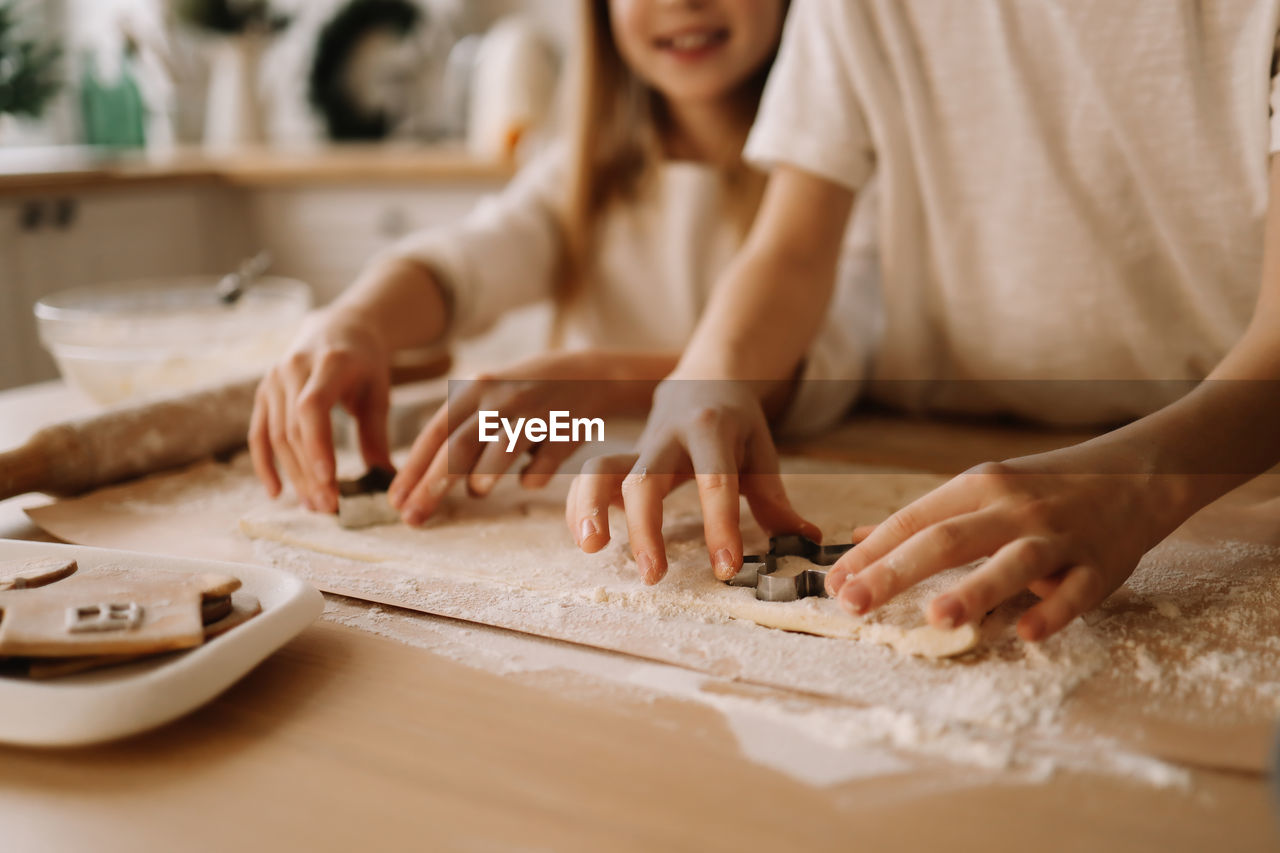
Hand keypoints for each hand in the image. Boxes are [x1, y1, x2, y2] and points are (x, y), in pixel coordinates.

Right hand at [249, 311, 392, 512]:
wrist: (339, 327)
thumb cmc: (365, 363)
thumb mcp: (378, 392)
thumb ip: (376, 435)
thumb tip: (386, 480)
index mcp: (329, 363)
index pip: (313, 407)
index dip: (317, 445)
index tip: (328, 481)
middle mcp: (294, 369)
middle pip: (294, 429)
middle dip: (309, 471)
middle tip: (328, 507)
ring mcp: (274, 380)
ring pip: (277, 435)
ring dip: (293, 474)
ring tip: (313, 505)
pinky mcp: (263, 392)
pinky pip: (259, 433)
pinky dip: (265, 464)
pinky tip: (277, 492)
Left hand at [388, 350, 667, 525]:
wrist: (588, 375)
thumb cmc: (524, 396)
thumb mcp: (487, 398)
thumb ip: (459, 431)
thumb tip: (419, 480)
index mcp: (475, 390)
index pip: (435, 433)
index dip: (412, 469)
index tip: (396, 501)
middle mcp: (501, 399)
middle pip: (459, 447)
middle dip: (431, 486)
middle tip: (413, 517)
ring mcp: (534, 414)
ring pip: (500, 451)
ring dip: (482, 478)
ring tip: (476, 491)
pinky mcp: (565, 431)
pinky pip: (542, 465)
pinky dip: (531, 477)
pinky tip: (529, 479)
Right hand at [566, 379, 818, 584]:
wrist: (704, 379)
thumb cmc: (736, 422)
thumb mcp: (761, 451)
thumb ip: (775, 499)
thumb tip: (804, 540)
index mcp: (712, 430)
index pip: (715, 482)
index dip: (719, 528)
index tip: (724, 569)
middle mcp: (669, 435)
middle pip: (646, 479)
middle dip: (645, 529)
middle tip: (653, 575)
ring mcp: (639, 445)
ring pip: (601, 469)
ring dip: (590, 507)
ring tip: (592, 548)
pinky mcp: (622, 456)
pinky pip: (589, 476)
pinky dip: (580, 505)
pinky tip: (586, 537)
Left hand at [823, 453, 1190, 641]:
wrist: (1136, 473)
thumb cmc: (1043, 488)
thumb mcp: (981, 490)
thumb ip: (923, 520)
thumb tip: (857, 541)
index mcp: (976, 487)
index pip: (913, 521)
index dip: (871, 553)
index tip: (834, 584)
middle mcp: (1011, 508)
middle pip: (947, 540)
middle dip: (897, 572)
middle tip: (855, 604)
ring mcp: (1056, 536)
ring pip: (1011, 563)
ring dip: (974, 590)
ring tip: (935, 619)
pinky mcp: (1098, 564)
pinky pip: (1074, 591)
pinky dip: (1051, 611)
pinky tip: (1025, 633)